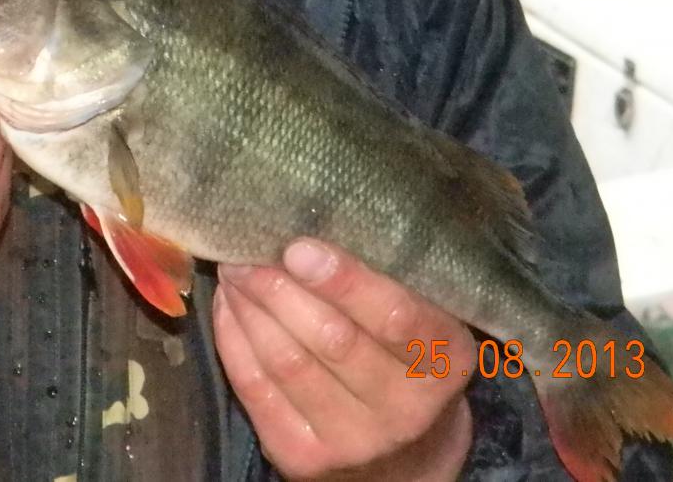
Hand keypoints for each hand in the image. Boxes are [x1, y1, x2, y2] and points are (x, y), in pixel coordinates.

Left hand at [213, 240, 474, 480]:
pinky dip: (233, 338)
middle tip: (246, 247)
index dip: (345, 281)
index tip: (298, 246)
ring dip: (250, 306)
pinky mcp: (302, 457)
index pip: (395, 319)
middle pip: (330, 340)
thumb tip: (316, 215)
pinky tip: (229, 304)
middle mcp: (403, 410)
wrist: (404, 460)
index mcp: (444, 361)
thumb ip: (389, 278)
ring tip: (234, 267)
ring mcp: (351, 440)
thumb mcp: (424, 321)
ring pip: (286, 362)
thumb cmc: (408, 362)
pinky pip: (255, 388)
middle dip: (279, 287)